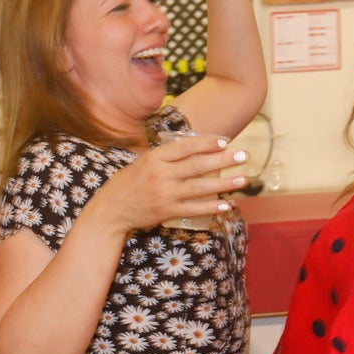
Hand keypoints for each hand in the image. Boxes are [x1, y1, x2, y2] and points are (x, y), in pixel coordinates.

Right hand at [90, 135, 247, 234]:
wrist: (110, 211)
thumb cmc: (126, 184)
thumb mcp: (141, 163)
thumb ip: (163, 157)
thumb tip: (190, 150)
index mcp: (154, 158)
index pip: (185, 148)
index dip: (206, 144)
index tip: (225, 142)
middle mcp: (160, 174)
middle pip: (197, 165)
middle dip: (223, 160)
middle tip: (244, 156)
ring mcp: (164, 194)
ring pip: (200, 187)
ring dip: (224, 183)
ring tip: (243, 179)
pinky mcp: (165, 211)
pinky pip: (193, 209)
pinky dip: (210, 207)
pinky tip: (226, 204)